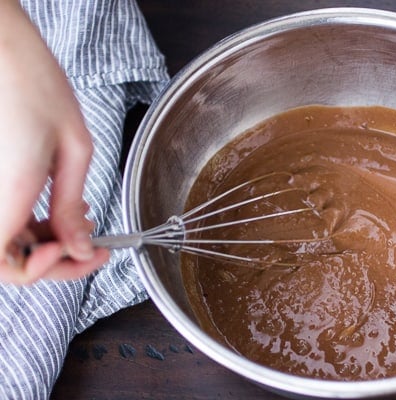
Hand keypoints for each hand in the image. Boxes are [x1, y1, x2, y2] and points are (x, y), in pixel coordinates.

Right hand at [0, 1, 108, 283]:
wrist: (3, 51)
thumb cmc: (37, 87)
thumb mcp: (73, 151)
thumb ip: (70, 207)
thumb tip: (81, 248)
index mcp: (5, 194)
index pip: (10, 270)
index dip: (50, 273)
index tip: (87, 252)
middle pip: (10, 261)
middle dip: (57, 261)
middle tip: (95, 245)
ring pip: (9, 244)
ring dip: (46, 244)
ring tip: (83, 221)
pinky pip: (6, 221)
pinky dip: (34, 225)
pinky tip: (63, 207)